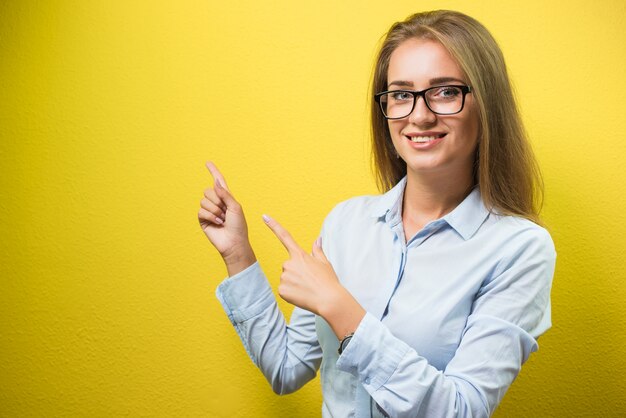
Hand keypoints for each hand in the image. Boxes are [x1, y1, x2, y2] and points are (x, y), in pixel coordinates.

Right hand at [198, 162, 255, 274]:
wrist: (234, 242)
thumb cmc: (239, 226)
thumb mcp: (235, 207)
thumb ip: (225, 194)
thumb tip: (215, 182)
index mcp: (226, 197)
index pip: (219, 182)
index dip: (213, 171)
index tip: (208, 162)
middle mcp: (217, 202)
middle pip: (208, 190)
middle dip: (217, 201)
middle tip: (225, 212)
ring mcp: (209, 210)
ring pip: (204, 200)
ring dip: (215, 210)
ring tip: (222, 219)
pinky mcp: (203, 219)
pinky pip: (201, 210)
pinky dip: (210, 216)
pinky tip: (218, 223)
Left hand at [263, 215, 364, 337]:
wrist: (329, 300)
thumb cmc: (328, 281)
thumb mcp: (325, 263)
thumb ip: (317, 250)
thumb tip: (317, 239)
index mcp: (299, 255)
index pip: (285, 237)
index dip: (274, 226)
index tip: (264, 216)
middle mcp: (288, 264)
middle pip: (288, 266)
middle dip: (296, 272)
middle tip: (309, 280)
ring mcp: (284, 277)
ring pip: (286, 278)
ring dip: (294, 283)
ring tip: (306, 288)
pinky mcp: (281, 290)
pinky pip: (284, 290)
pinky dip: (291, 293)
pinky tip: (301, 295)